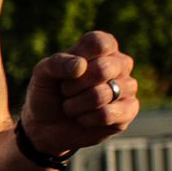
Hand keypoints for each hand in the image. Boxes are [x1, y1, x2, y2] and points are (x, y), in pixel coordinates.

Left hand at [23, 32, 138, 155]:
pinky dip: (85, 119)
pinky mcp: (129, 111)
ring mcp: (127, 87)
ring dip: (76, 105)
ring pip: (102, 94)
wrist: (46, 126)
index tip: (68, 69)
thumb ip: (57, 63)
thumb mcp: (42, 74)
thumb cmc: (48, 93)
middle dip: (73, 86)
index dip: (80, 58)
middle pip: (102, 69)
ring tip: (72, 106)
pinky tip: (83, 119)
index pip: (101, 43)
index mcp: (102, 48)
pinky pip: (107, 114)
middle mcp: (120, 64)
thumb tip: (81, 66)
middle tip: (65, 91)